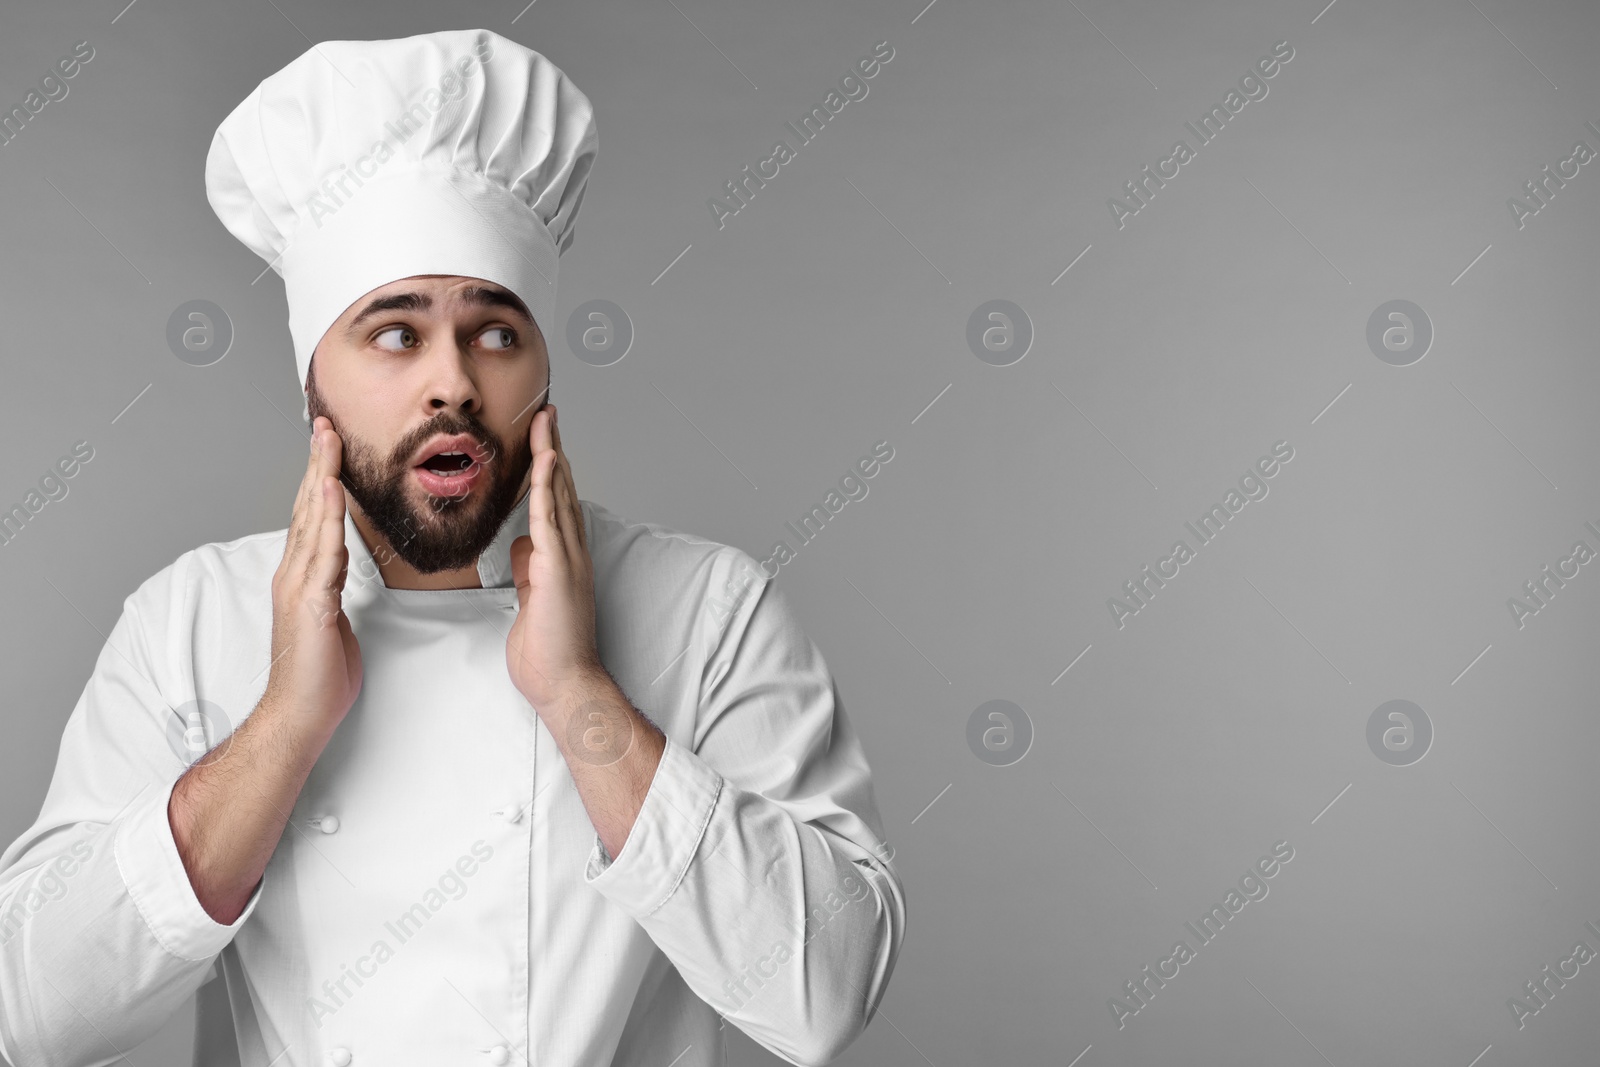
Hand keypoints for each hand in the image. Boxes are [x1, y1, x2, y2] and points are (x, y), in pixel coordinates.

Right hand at [263, 415, 362, 731]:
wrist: (299, 714)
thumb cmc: (317, 675)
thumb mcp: (332, 620)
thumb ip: (332, 589)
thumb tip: (339, 569)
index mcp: (301, 578)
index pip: (312, 518)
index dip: (319, 480)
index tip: (327, 447)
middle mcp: (294, 575)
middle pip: (308, 508)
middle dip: (317, 464)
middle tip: (325, 425)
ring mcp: (299, 587)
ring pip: (313, 521)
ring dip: (321, 478)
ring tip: (327, 442)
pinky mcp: (310, 604)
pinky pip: (322, 554)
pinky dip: (327, 520)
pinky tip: (330, 492)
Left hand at [508, 404, 603, 712]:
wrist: (566, 683)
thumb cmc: (549, 651)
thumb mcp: (532, 599)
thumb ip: (530, 569)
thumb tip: (520, 546)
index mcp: (564, 558)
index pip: (556, 502)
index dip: (549, 467)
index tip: (542, 437)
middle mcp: (572, 551)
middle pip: (561, 487)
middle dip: (553, 446)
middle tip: (546, 411)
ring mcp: (569, 558)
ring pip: (558, 493)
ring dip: (551, 453)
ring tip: (545, 419)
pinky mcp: (558, 568)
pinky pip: (551, 517)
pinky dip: (547, 485)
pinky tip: (546, 458)